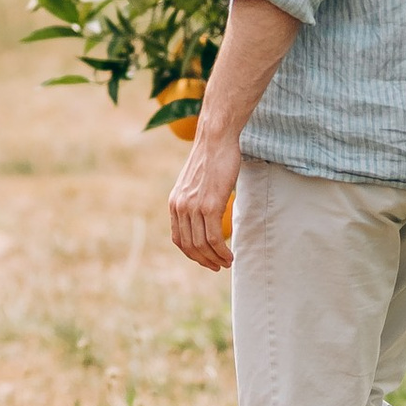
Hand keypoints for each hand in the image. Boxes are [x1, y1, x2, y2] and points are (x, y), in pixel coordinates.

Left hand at [166, 131, 237, 274]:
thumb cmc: (211, 158)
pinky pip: (213, 238)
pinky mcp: (209, 205)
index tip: (206, 260)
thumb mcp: (195, 182)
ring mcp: (194, 207)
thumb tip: (205, 214)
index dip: (192, 254)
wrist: (216, 139)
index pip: (179, 238)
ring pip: (202, 245)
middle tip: (219, 266)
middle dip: (204, 260)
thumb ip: (195, 199)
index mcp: (175, 203)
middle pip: (190, 246)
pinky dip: (222, 251)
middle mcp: (180, 207)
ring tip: (227, 263)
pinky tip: (230, 255)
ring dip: (215, 259)